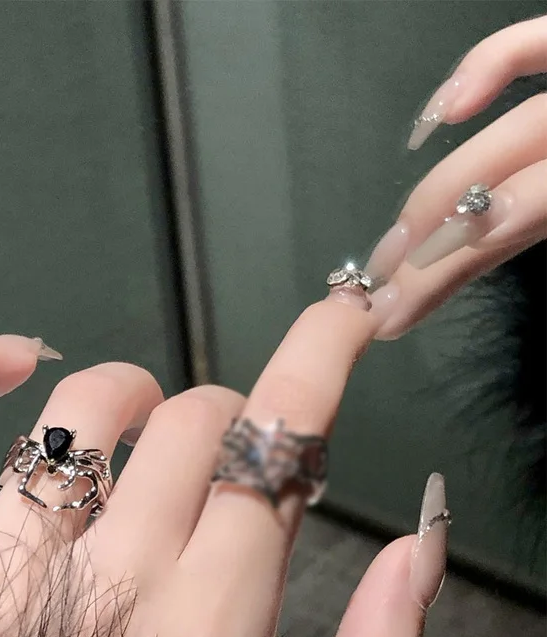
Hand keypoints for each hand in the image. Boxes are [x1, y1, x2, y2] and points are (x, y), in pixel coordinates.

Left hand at [0, 294, 447, 636]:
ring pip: (81, 409)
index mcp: (205, 635)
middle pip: (193, 422)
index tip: (337, 318)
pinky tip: (2, 363)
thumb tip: (414, 550)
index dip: (318, 361)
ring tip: (130, 425)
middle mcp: (106, 590)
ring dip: (125, 395)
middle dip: (223, 418)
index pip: (278, 449)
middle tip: (215, 457)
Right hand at [365, 15, 546, 339]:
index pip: (505, 224)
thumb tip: (450, 277)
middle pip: (488, 189)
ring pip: (503, 135)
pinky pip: (535, 46)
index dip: (439, 273)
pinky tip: (439, 118)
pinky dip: (485, 69)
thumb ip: (528, 227)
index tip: (390, 318)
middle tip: (377, 292)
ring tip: (394, 242)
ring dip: (434, 192)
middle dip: (421, 248)